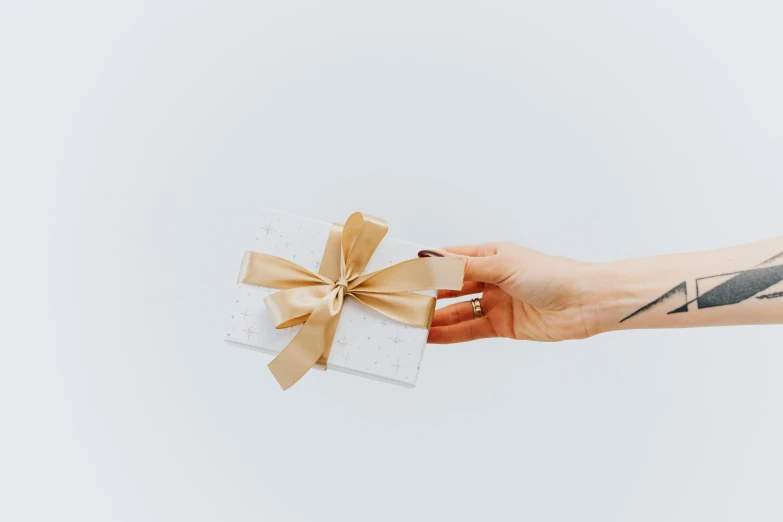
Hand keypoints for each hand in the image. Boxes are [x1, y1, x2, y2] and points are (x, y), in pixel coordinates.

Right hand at [419, 244, 595, 343]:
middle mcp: (491, 278)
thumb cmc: (550, 274)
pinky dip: (450, 334)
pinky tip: (432, 336)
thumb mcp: (501, 266)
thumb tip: (430, 258)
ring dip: (436, 318)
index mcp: (490, 256)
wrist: (583, 303)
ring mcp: (496, 302)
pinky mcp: (503, 325)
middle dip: (428, 294)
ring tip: (411, 325)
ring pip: (457, 310)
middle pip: (451, 287)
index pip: (451, 259)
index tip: (403, 273)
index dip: (427, 266)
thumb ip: (463, 267)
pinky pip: (470, 329)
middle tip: (402, 303)